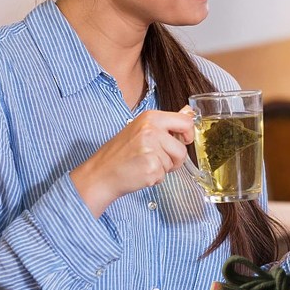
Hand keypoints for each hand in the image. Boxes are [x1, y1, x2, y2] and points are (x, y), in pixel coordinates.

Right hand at [70, 109, 194, 216]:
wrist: (101, 173)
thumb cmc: (120, 152)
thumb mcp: (142, 129)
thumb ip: (167, 123)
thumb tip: (189, 112)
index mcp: (151, 117)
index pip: (185, 122)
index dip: (188, 135)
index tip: (183, 140)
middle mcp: (152, 130)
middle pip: (182, 149)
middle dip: (175, 158)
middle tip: (157, 159)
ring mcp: (151, 149)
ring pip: (174, 163)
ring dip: (163, 168)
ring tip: (144, 164)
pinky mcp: (151, 167)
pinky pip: (164, 175)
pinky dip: (155, 178)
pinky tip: (140, 172)